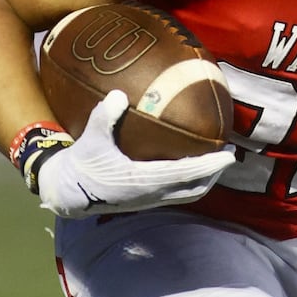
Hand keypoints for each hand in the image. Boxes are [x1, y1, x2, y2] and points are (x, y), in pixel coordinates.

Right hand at [36, 89, 237, 218]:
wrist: (67, 192)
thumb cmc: (82, 163)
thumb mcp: (91, 138)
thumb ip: (104, 116)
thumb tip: (118, 94)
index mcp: (142, 181)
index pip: (185, 173)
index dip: (209, 166)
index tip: (229, 156)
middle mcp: (150, 194)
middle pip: (195, 189)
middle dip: (214, 174)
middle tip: (229, 156)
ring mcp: (149, 201)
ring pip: (187, 195)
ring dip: (204, 180)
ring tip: (216, 163)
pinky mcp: (145, 201)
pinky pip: (176, 194)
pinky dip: (190, 182)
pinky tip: (191, 166)